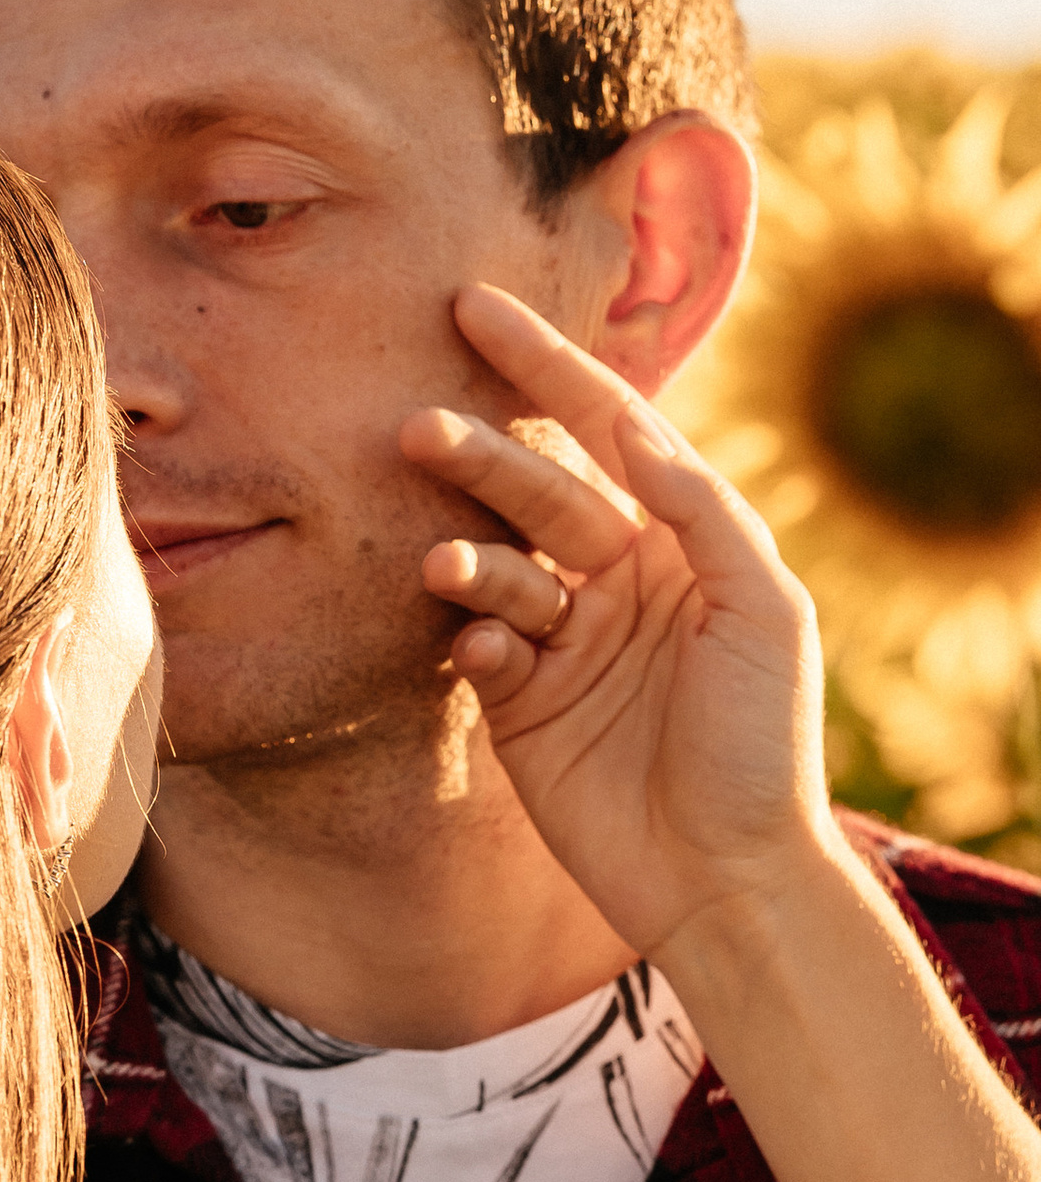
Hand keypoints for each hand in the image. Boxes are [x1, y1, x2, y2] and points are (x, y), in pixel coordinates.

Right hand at [401, 282, 838, 968]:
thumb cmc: (763, 738)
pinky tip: (482, 650)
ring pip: (493, 567)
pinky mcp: (517, 704)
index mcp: (677, 542)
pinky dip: (472, 637)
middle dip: (477, 458)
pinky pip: (476, 646)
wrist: (726, 873)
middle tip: (418, 431)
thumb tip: (636, 431)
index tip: (475, 308)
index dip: (543, 367)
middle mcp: (614, 579)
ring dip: (465, 557)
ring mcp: (562, 641)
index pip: (604, 430)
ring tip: (442, 564)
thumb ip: (703, 512)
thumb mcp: (763, 608)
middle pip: (532, 490)